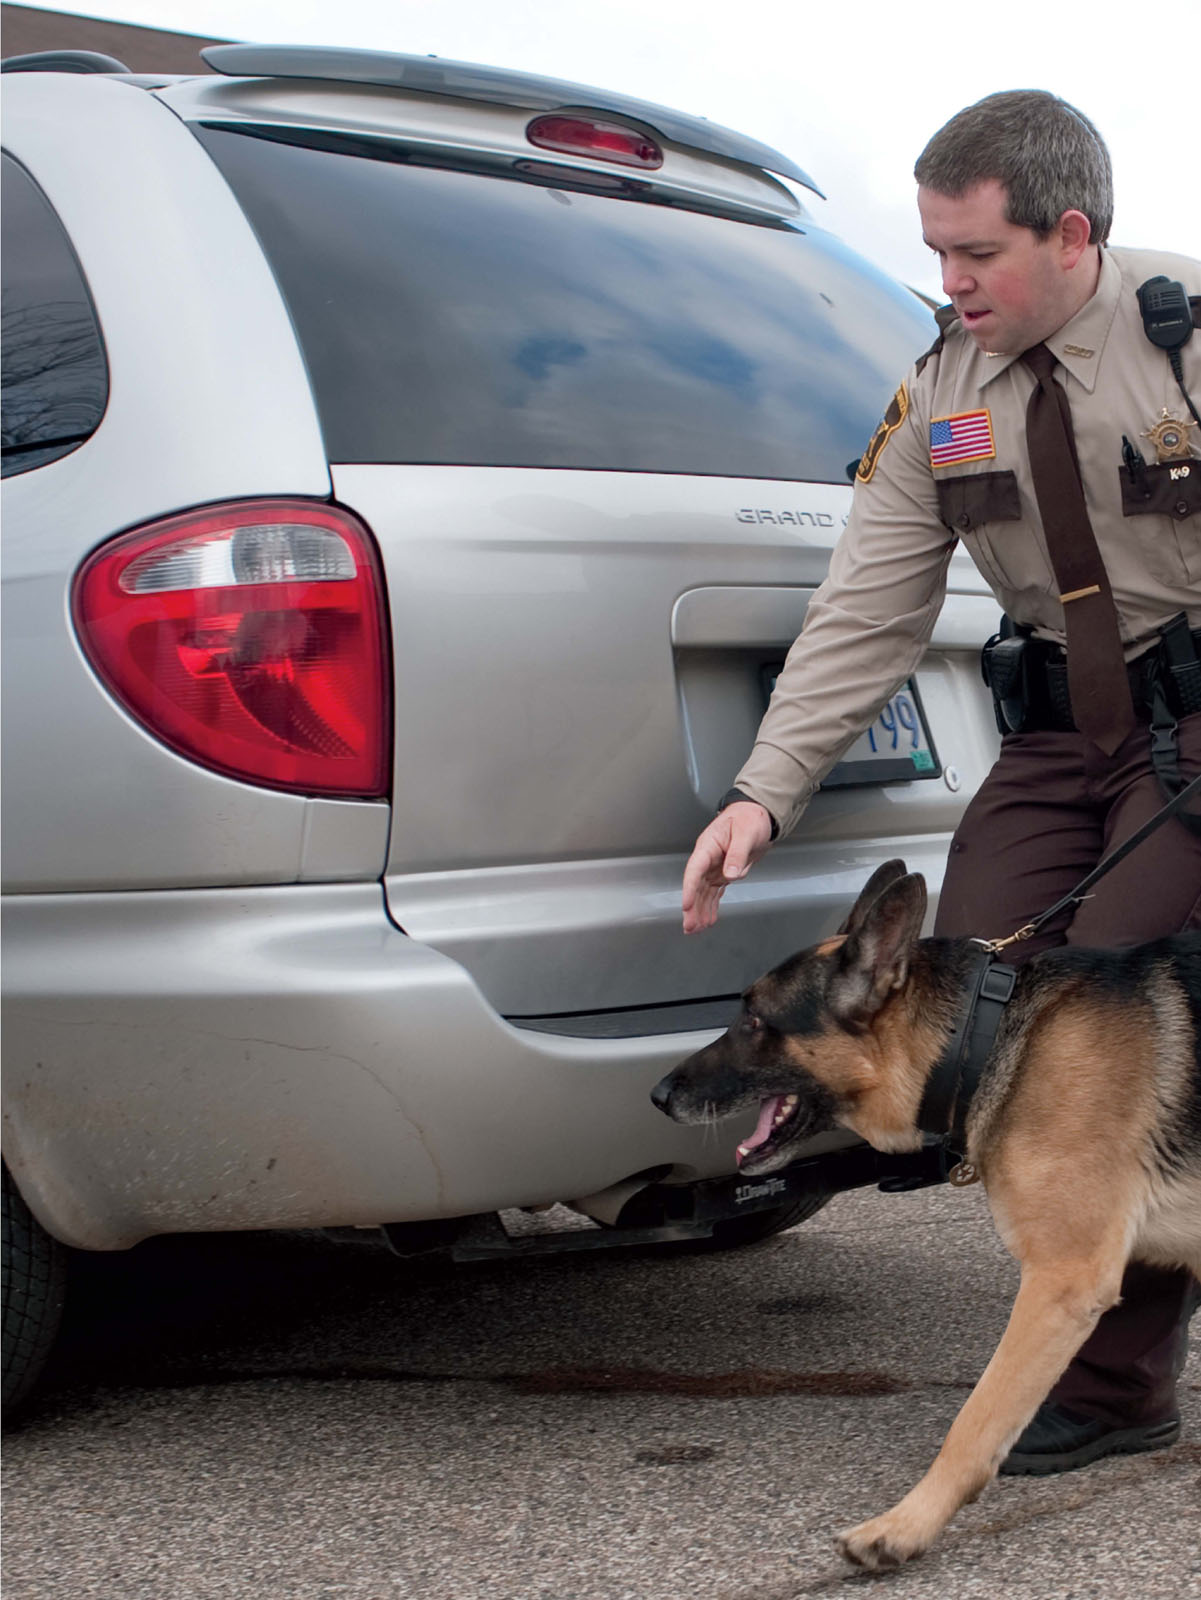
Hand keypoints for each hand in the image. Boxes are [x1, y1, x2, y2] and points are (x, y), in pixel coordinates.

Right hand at [681, 801, 773, 933]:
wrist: (757, 815)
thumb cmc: (749, 818)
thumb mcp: (746, 833)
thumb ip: (737, 854)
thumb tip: (730, 874)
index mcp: (708, 846)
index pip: (695, 869)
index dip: (689, 888)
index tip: (686, 905)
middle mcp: (708, 858)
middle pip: (696, 886)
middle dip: (692, 907)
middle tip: (689, 926)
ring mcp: (714, 867)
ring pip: (704, 893)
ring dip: (700, 911)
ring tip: (696, 929)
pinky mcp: (722, 873)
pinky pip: (714, 893)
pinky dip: (711, 906)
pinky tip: (708, 919)